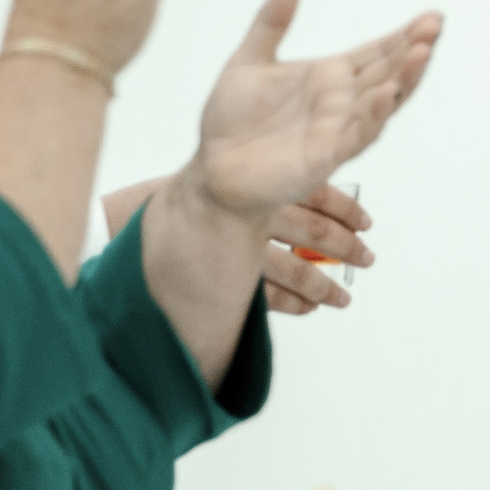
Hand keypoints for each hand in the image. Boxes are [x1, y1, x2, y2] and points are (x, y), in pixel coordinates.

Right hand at [106, 175, 372, 312]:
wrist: (121, 223)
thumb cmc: (180, 201)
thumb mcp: (229, 181)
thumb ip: (265, 187)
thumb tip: (313, 195)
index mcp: (258, 185)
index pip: (317, 192)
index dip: (346, 209)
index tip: (366, 222)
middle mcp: (253, 215)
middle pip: (316, 233)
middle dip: (347, 248)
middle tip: (367, 259)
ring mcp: (239, 250)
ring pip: (297, 270)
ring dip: (325, 286)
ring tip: (342, 297)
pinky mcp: (226, 281)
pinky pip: (269, 298)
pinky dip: (294, 304)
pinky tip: (309, 308)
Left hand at [188, 0, 441, 225]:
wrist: (212, 169)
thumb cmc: (231, 122)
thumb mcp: (249, 60)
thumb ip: (272, 21)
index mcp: (330, 77)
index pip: (377, 52)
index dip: (404, 35)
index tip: (431, 16)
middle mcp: (342, 102)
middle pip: (389, 73)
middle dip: (414, 49)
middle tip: (435, 26)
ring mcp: (338, 129)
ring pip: (384, 102)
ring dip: (405, 79)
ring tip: (422, 52)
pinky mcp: (326, 157)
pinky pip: (358, 135)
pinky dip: (374, 115)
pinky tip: (386, 94)